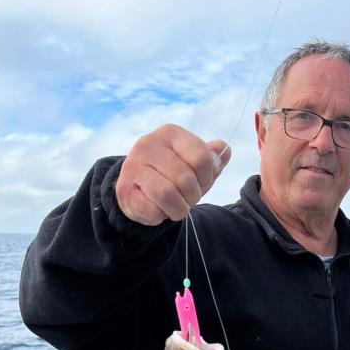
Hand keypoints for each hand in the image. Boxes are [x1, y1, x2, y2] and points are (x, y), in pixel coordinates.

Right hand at [115, 124, 230, 225]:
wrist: (137, 188)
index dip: (207, 178)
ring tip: (177, 207)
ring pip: (167, 194)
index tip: (201, 182)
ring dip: (179, 209)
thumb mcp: (194, 164)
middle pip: (186, 179)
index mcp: (170, 133)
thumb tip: (225, 151)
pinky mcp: (124, 189)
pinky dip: (161, 216)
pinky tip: (158, 209)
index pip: (202, 157)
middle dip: (193, 196)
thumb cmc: (171, 174)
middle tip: (188, 198)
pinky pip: (151, 209)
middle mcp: (148, 144)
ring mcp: (133, 166)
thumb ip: (211, 158)